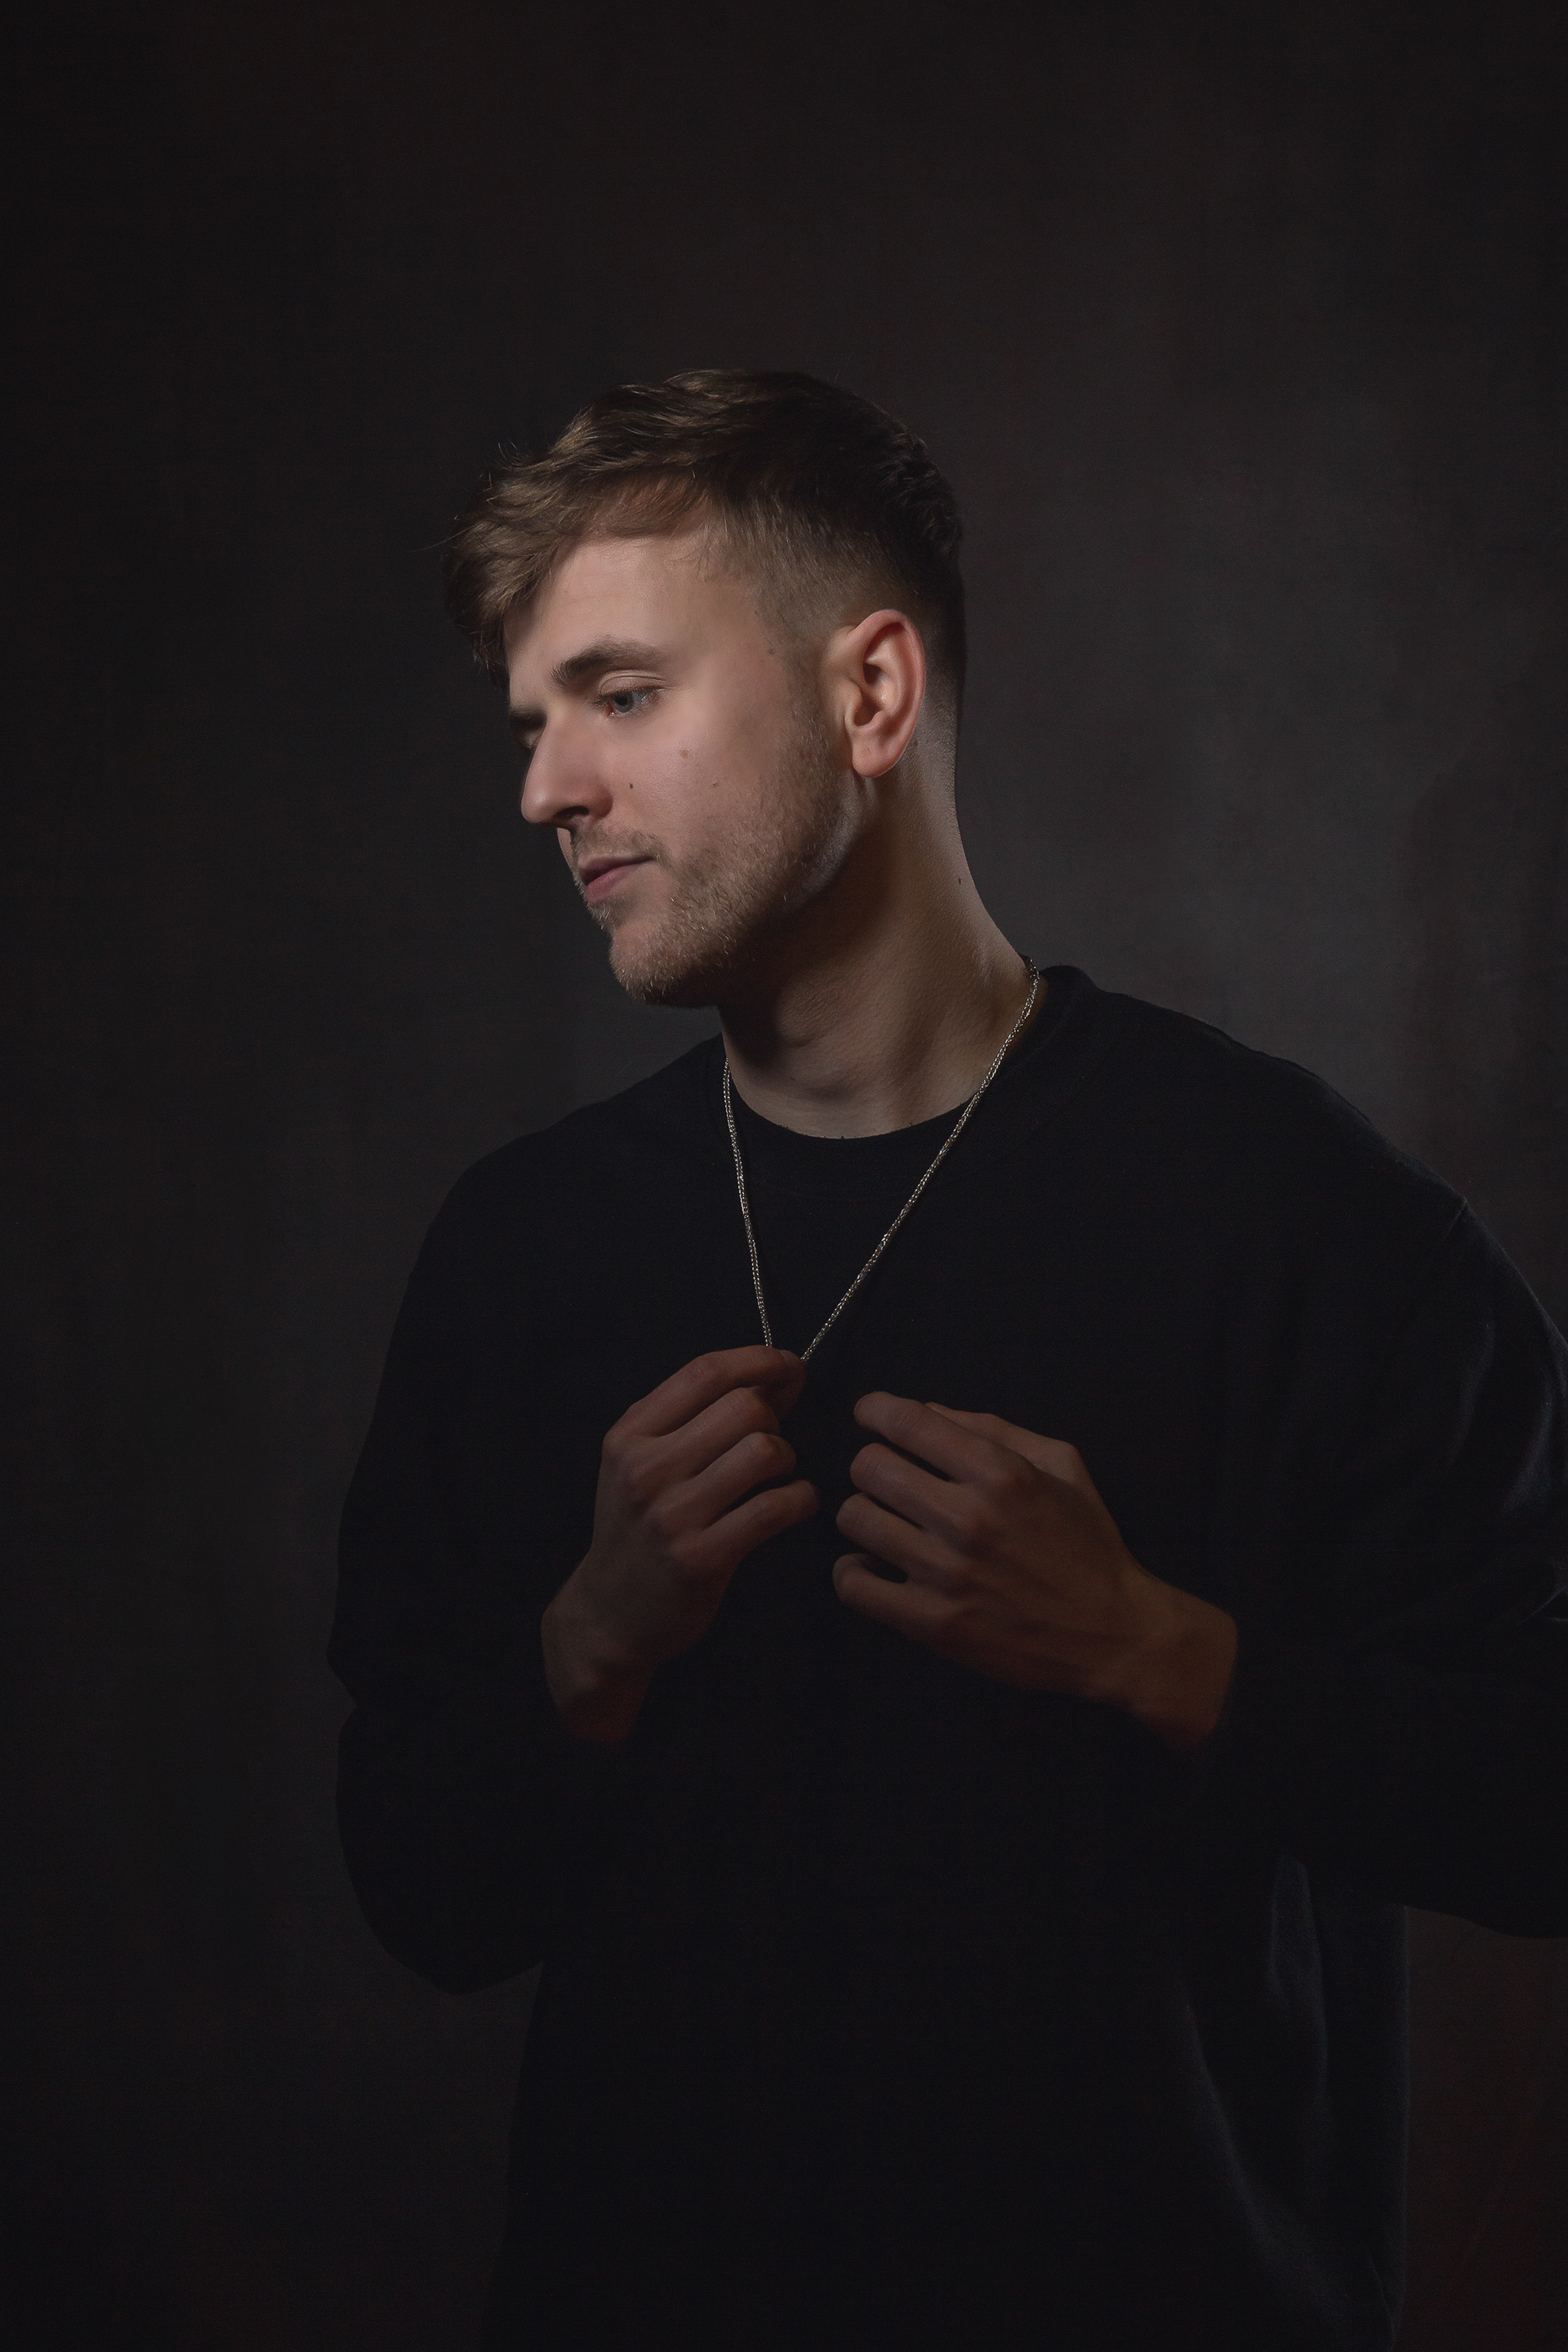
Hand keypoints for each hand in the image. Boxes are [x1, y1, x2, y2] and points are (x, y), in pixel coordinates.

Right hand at [543, 1346, 817, 1741]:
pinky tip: (796, 1504)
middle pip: (744, 1407)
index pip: (705, 1372)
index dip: (759, 1360)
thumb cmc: (635, 1528)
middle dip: (773, 1419)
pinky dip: (801, 1499)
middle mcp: (646, 1468)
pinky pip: (774, 1507)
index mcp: (630, 1434)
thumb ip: (691, 1417)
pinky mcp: (701, 1558)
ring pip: (763, 1452)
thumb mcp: (638, 1461)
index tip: (788, 1368)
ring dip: (787, 1460)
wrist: (608, 1613)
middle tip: (769, 1446)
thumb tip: (771, 1378)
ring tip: (777, 1478)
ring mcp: (673, 1514)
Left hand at [833, 1395, 1236, 1748]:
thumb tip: (928, 1410)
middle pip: (870, 1467)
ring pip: (855, 1518)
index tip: (870, 1415)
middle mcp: (968, 1519)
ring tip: (884, 1522)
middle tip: (888, 1478)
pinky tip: (872, 1566)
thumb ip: (995, 1430)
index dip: (875, 1410)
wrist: (1110, 1634)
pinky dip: (852, 1571)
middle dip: (873, 1464)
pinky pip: (853, 1584)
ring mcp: (946, 1574)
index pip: (908, 1422)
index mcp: (1002, 1474)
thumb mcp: (1063, 1467)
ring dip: (864, 1514)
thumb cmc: (1088, 1545)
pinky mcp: (930, 1622)